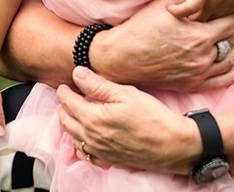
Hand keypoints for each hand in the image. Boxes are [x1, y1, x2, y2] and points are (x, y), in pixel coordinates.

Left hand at [57, 67, 200, 175]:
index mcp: (92, 118)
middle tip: (68, 95)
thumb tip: (77, 74)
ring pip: (72, 136)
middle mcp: (90, 137)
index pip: (68, 102)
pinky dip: (79, 141)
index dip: (64, 90)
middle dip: (63, 105)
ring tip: (74, 111)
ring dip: (69, 122)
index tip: (65, 84)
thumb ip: (98, 85)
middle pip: (65, 119)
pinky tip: (85, 135)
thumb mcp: (126, 93)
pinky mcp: (106, 159)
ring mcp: (97, 150)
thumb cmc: (151, 117)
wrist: (170, 144)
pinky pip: (84, 152)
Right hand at [94, 0, 233, 90]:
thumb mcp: (165, 5)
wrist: (122, 57)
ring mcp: (198, 73)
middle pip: (233, 41)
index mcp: (199, 36)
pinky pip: (221, 81)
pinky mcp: (191, 84)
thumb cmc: (141, 28)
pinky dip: (233, 72)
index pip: (231, 24)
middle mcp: (202, 57)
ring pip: (230, 61)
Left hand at [167, 0, 233, 21]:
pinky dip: (205, 18)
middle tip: (175, 11)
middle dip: (183, 18)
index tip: (168, 8)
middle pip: (193, 20)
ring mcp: (223, 11)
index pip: (187, 8)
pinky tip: (201, 11)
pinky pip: (214, 20)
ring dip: (194, 19)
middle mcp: (215, 5)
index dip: (175, 11)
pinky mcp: (229, 13)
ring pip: (204, 22)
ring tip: (187, 12)